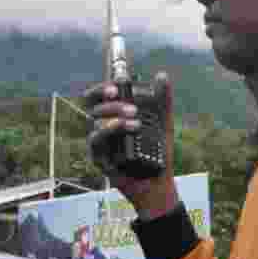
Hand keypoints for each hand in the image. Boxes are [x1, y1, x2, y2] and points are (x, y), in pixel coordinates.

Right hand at [84, 71, 179, 219]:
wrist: (158, 183)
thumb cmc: (157, 153)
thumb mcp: (163, 123)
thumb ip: (162, 99)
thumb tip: (161, 75)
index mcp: (112, 116)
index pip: (98, 97)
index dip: (102, 89)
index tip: (118, 86)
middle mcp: (101, 128)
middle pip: (94, 108)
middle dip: (112, 105)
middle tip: (133, 109)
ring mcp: (98, 144)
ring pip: (95, 124)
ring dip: (114, 120)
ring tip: (136, 123)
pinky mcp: (98, 158)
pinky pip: (96, 143)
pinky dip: (109, 133)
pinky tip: (124, 130)